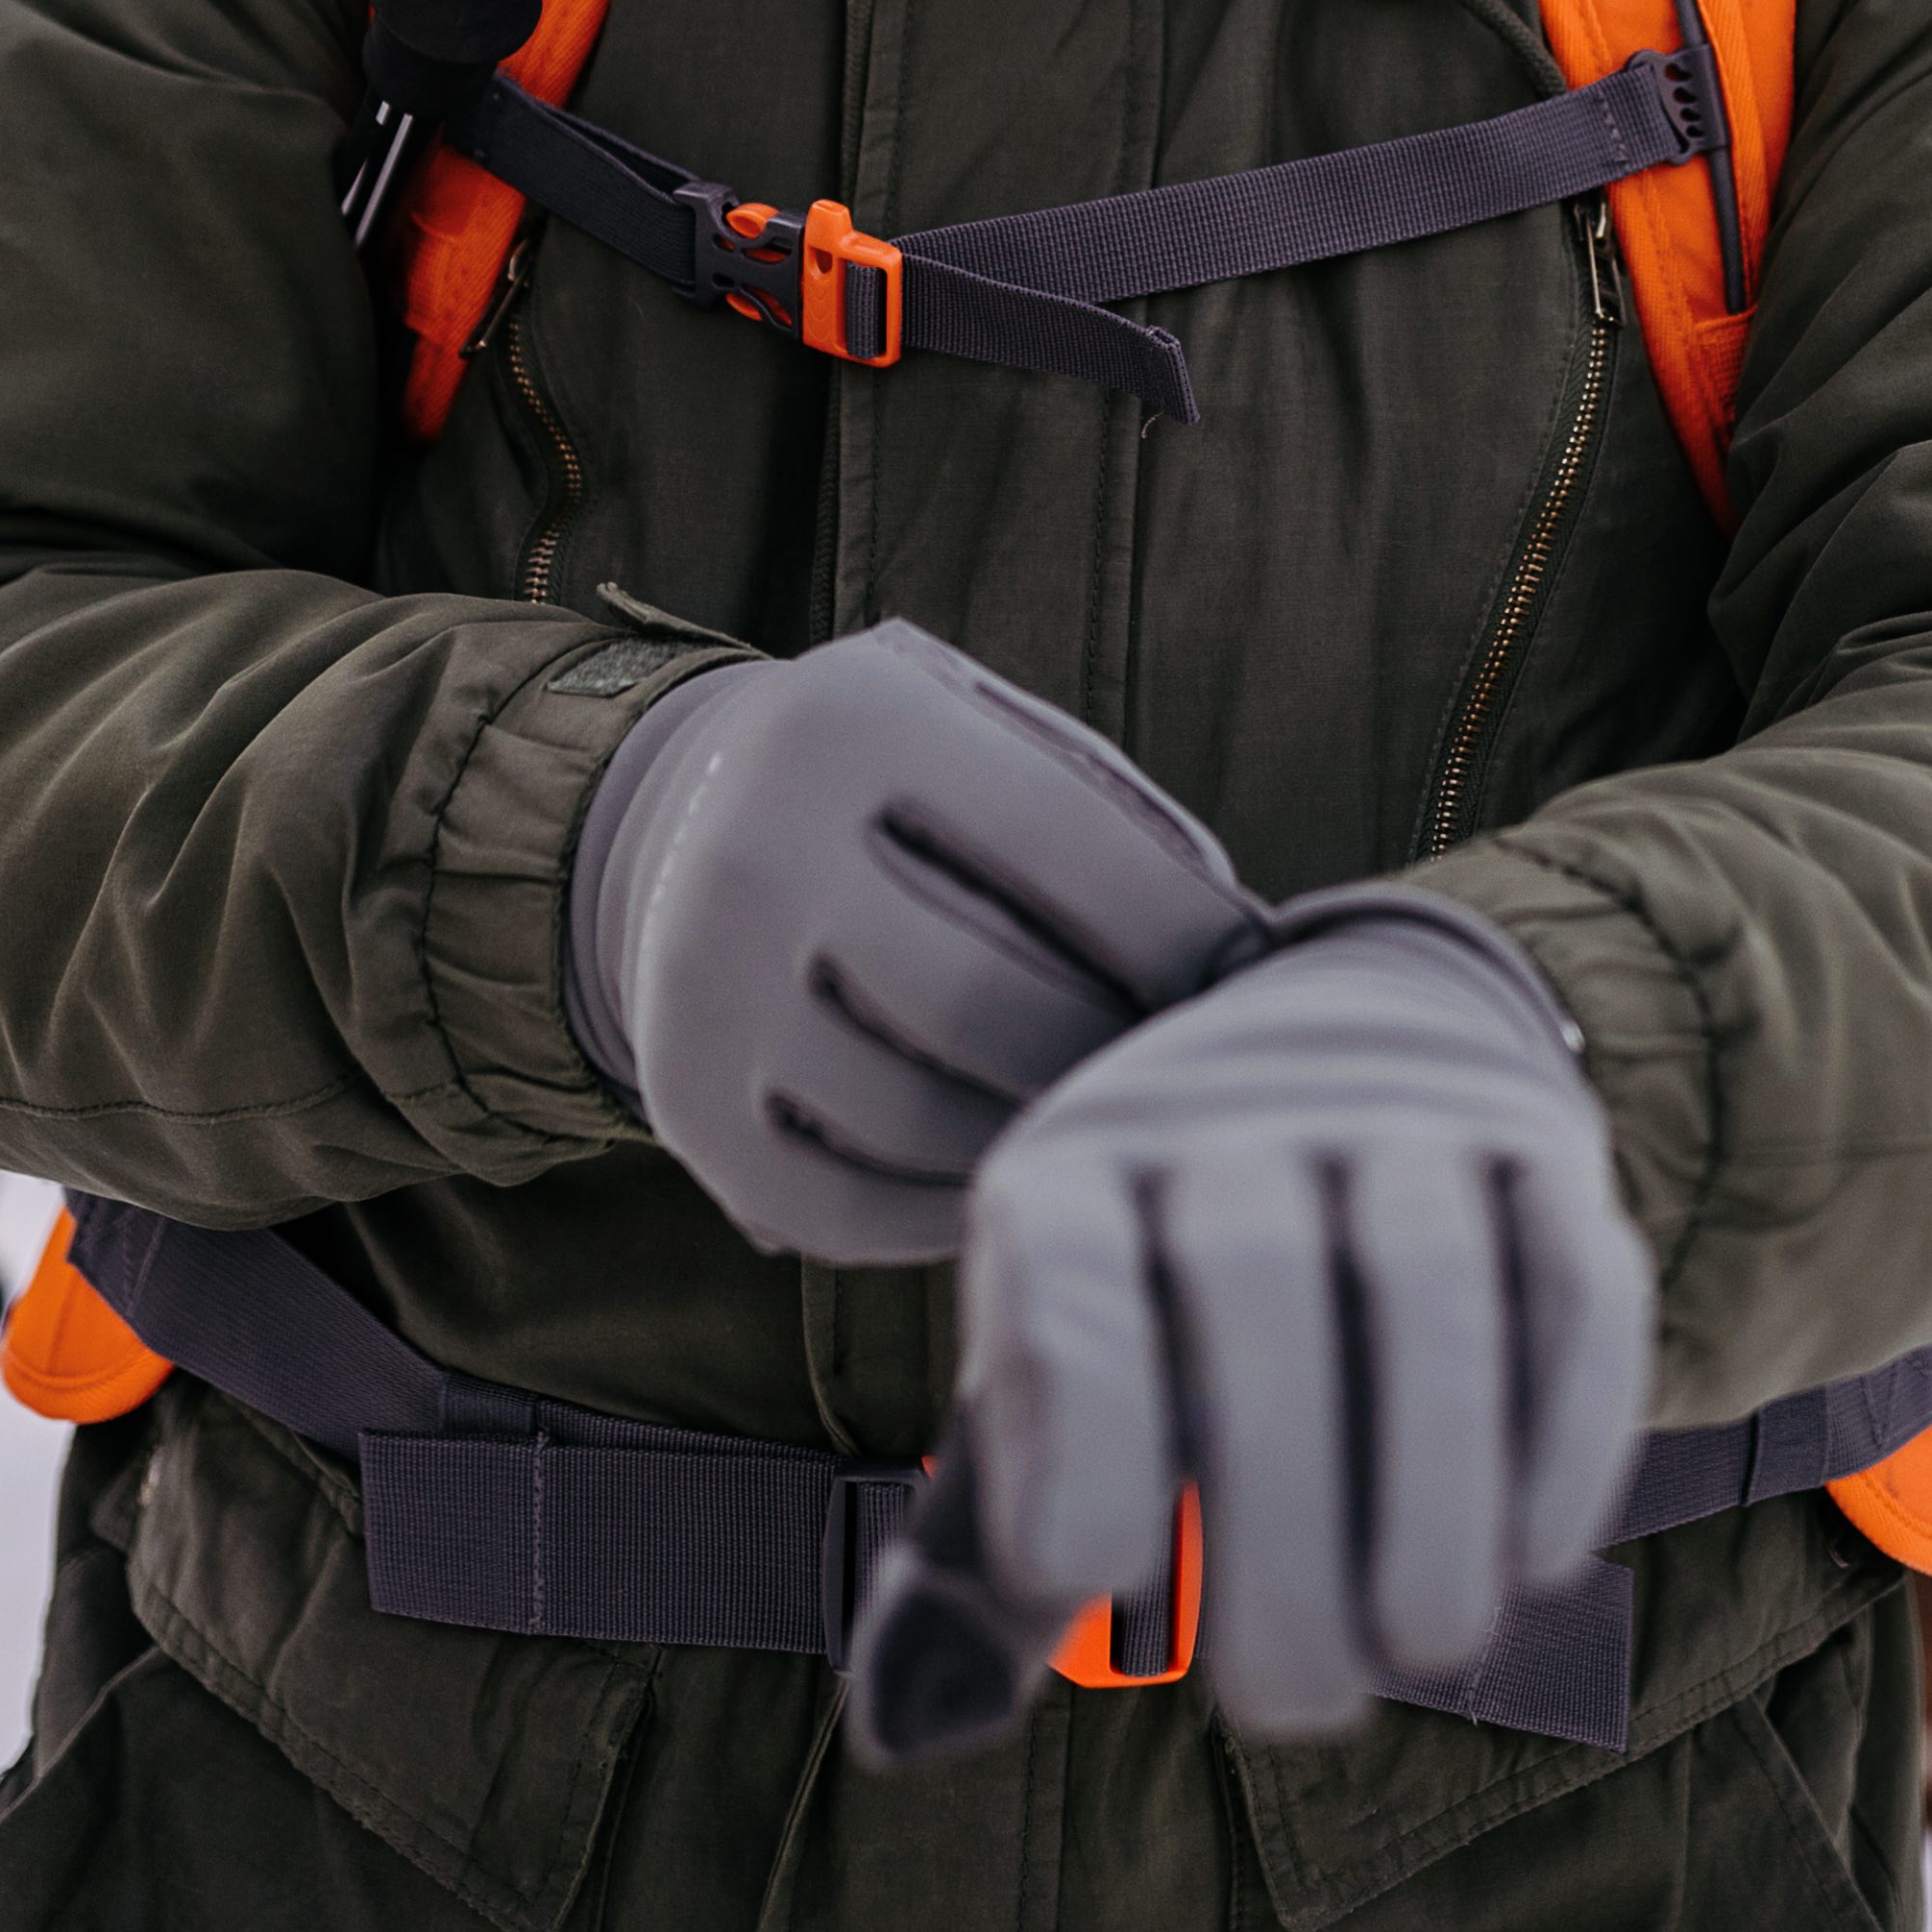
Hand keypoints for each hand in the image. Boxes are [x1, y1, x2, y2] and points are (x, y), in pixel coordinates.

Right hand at [567, 622, 1269, 1260]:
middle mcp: (753, 849)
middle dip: (1108, 1048)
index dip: (1182, 929)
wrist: (693, 821)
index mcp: (849, 723)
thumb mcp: (987, 735)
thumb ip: (1112, 823)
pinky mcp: (683, 1106)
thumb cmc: (912, 791)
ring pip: (919, 1122)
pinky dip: (948, 1207)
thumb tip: (1239, 973)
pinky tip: (1005, 1163)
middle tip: (1173, 1061)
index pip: (1062, 840)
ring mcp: (701, 989)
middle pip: (987, 1004)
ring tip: (1093, 1107)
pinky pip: (845, 1208)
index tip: (1248, 973)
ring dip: (1036, 1130)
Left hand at [952, 890, 1652, 1738]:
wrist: (1339, 1041)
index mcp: (1080, 1163)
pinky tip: (1535, 1560)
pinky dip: (1566, 1426)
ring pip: (1428, 1271)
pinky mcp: (1542, 1149)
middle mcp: (1232, 1112)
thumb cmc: (1160, 1289)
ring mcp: (1399, 1113)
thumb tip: (913, 1727)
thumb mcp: (1053, 1367)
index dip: (1080, 1419)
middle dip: (1281, 1511)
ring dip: (1435, 1478)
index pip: (1069, 1258)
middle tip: (1297, 1701)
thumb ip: (995, 1539)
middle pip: (1257, 1277)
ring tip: (1427, 1646)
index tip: (1091, 1582)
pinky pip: (1573, 1275)